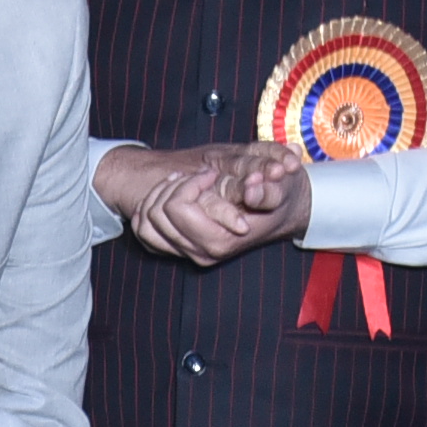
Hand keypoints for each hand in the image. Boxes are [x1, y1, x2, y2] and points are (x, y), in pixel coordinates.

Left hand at [94, 142, 309, 265]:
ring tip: (183, 180)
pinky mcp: (181, 248)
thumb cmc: (280, 196)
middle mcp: (200, 252)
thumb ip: (267, 192)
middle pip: (158, 214)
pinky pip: (144, 231)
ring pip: (147, 222)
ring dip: (160, 194)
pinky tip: (172, 191)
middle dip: (175, 186)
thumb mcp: (282, 189)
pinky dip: (150, 207)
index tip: (211, 173)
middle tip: (198, 175)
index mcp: (220, 240)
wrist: (283, 212)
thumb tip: (252, 188)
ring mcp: (188, 252)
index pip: (178, 208)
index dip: (191, 183)